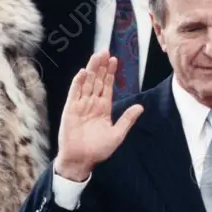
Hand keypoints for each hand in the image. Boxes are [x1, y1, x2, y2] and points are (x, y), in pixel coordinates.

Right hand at [55, 52, 143, 181]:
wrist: (81, 160)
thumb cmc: (98, 150)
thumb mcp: (117, 134)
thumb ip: (127, 119)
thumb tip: (141, 107)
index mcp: (103, 108)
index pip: (107, 86)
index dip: (110, 73)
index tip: (114, 60)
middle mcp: (92, 104)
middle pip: (97, 81)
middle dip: (101, 66)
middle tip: (105, 50)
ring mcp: (80, 106)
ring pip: (87, 83)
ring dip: (91, 70)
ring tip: (96, 56)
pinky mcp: (70, 110)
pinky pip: (74, 94)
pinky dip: (78, 83)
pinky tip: (83, 72)